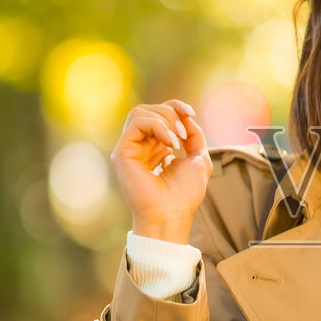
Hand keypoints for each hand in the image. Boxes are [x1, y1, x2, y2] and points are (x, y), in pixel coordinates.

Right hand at [110, 99, 211, 241]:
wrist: (172, 214)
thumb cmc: (185, 194)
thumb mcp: (199, 159)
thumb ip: (194, 135)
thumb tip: (186, 117)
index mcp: (156, 147)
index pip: (159, 114)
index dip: (175, 107)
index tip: (191, 114)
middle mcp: (140, 146)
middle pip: (149, 109)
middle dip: (171, 113)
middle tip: (184, 136)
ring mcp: (129, 149)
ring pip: (140, 112)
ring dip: (164, 119)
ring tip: (177, 140)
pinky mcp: (122, 152)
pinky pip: (136, 122)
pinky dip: (158, 126)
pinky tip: (170, 143)